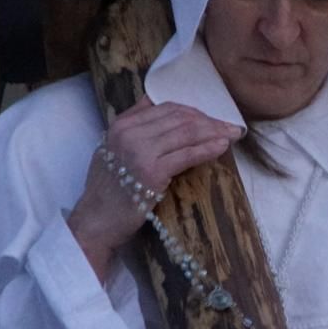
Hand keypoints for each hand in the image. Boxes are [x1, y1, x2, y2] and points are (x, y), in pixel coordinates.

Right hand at [68, 97, 241, 280]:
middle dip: (208, 120)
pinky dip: (207, 149)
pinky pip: (187, 154)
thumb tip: (157, 106)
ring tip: (231, 135)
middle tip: (229, 127)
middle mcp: (130, 132)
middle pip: (179, 117)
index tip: (211, 118)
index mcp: (122, 124)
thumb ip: (133, 129)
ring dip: (213, 132)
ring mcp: (140, 151)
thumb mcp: (113, 150)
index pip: (165, 107)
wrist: (96, 221)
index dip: (193, 111)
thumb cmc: (109, 191)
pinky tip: (222, 147)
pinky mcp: (152, 171)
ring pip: (186, 133)